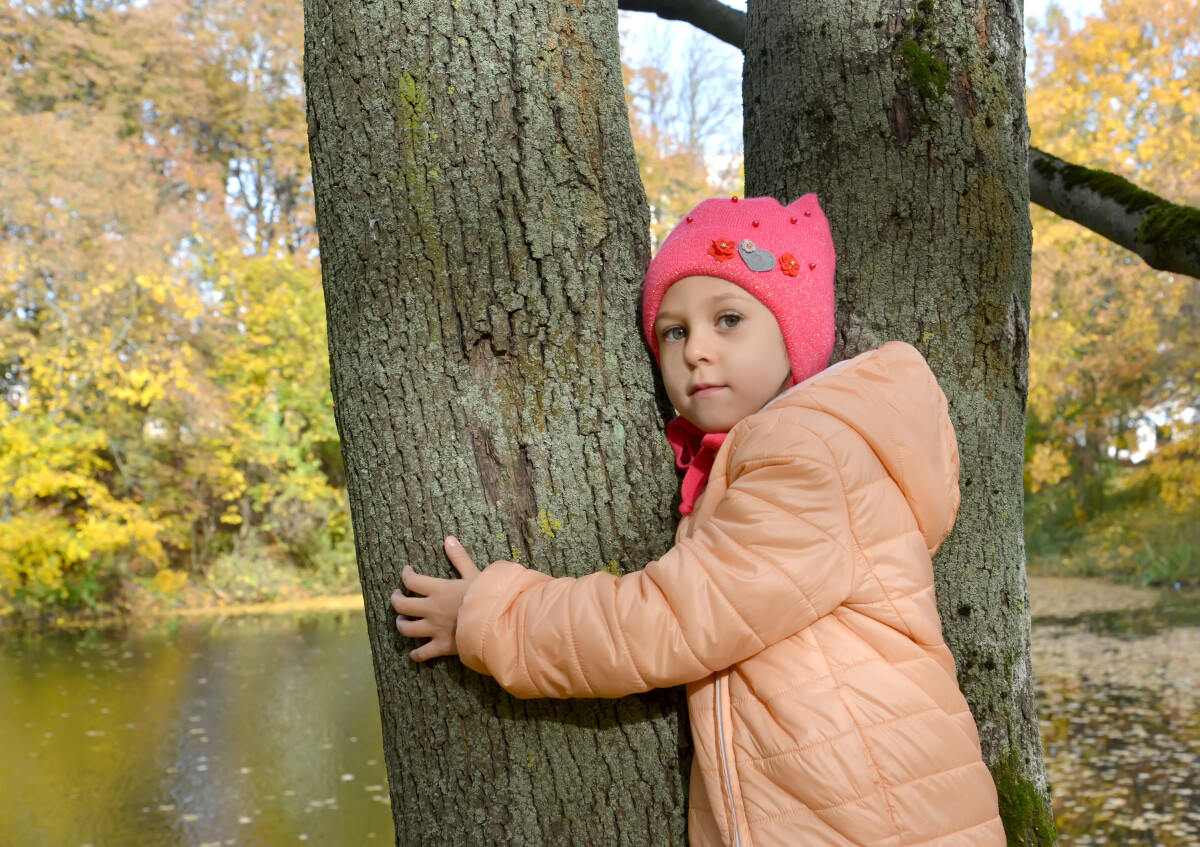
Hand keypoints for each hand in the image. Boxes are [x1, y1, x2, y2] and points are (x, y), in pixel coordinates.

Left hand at [391, 536, 479, 661]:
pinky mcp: (441, 646)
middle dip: (396, 600)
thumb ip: (459, 557)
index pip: (412, 580)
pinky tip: (414, 653)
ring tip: (402, 621)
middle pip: (402, 605)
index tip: (406, 572)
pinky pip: (422, 653)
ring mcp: (434, 629)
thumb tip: (448, 538)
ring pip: (407, 629)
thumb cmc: (488, 596)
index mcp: (438, 590)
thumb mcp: (474, 573)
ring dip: (401, 624)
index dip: (405, 575)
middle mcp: (431, 609)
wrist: (497, 622)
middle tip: (397, 596)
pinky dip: (416, 654)